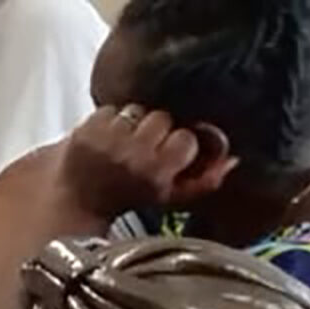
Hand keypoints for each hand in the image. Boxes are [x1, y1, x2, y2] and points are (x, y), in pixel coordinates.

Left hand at [57, 105, 237, 219]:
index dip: (180, 143)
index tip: (169, 153)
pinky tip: (105, 137)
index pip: (186, 139)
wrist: (76, 199)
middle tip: (143, 146)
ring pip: (137, 109)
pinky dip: (110, 119)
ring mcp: (108, 141)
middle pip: (163, 118)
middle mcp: (133, 156)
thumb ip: (203, 181)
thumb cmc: (127, 195)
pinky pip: (111, 108)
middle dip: (155, 130)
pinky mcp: (86, 129)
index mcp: (157, 173)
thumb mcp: (167, 197)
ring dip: (133, 122)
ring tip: (123, 141)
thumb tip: (233, 159)